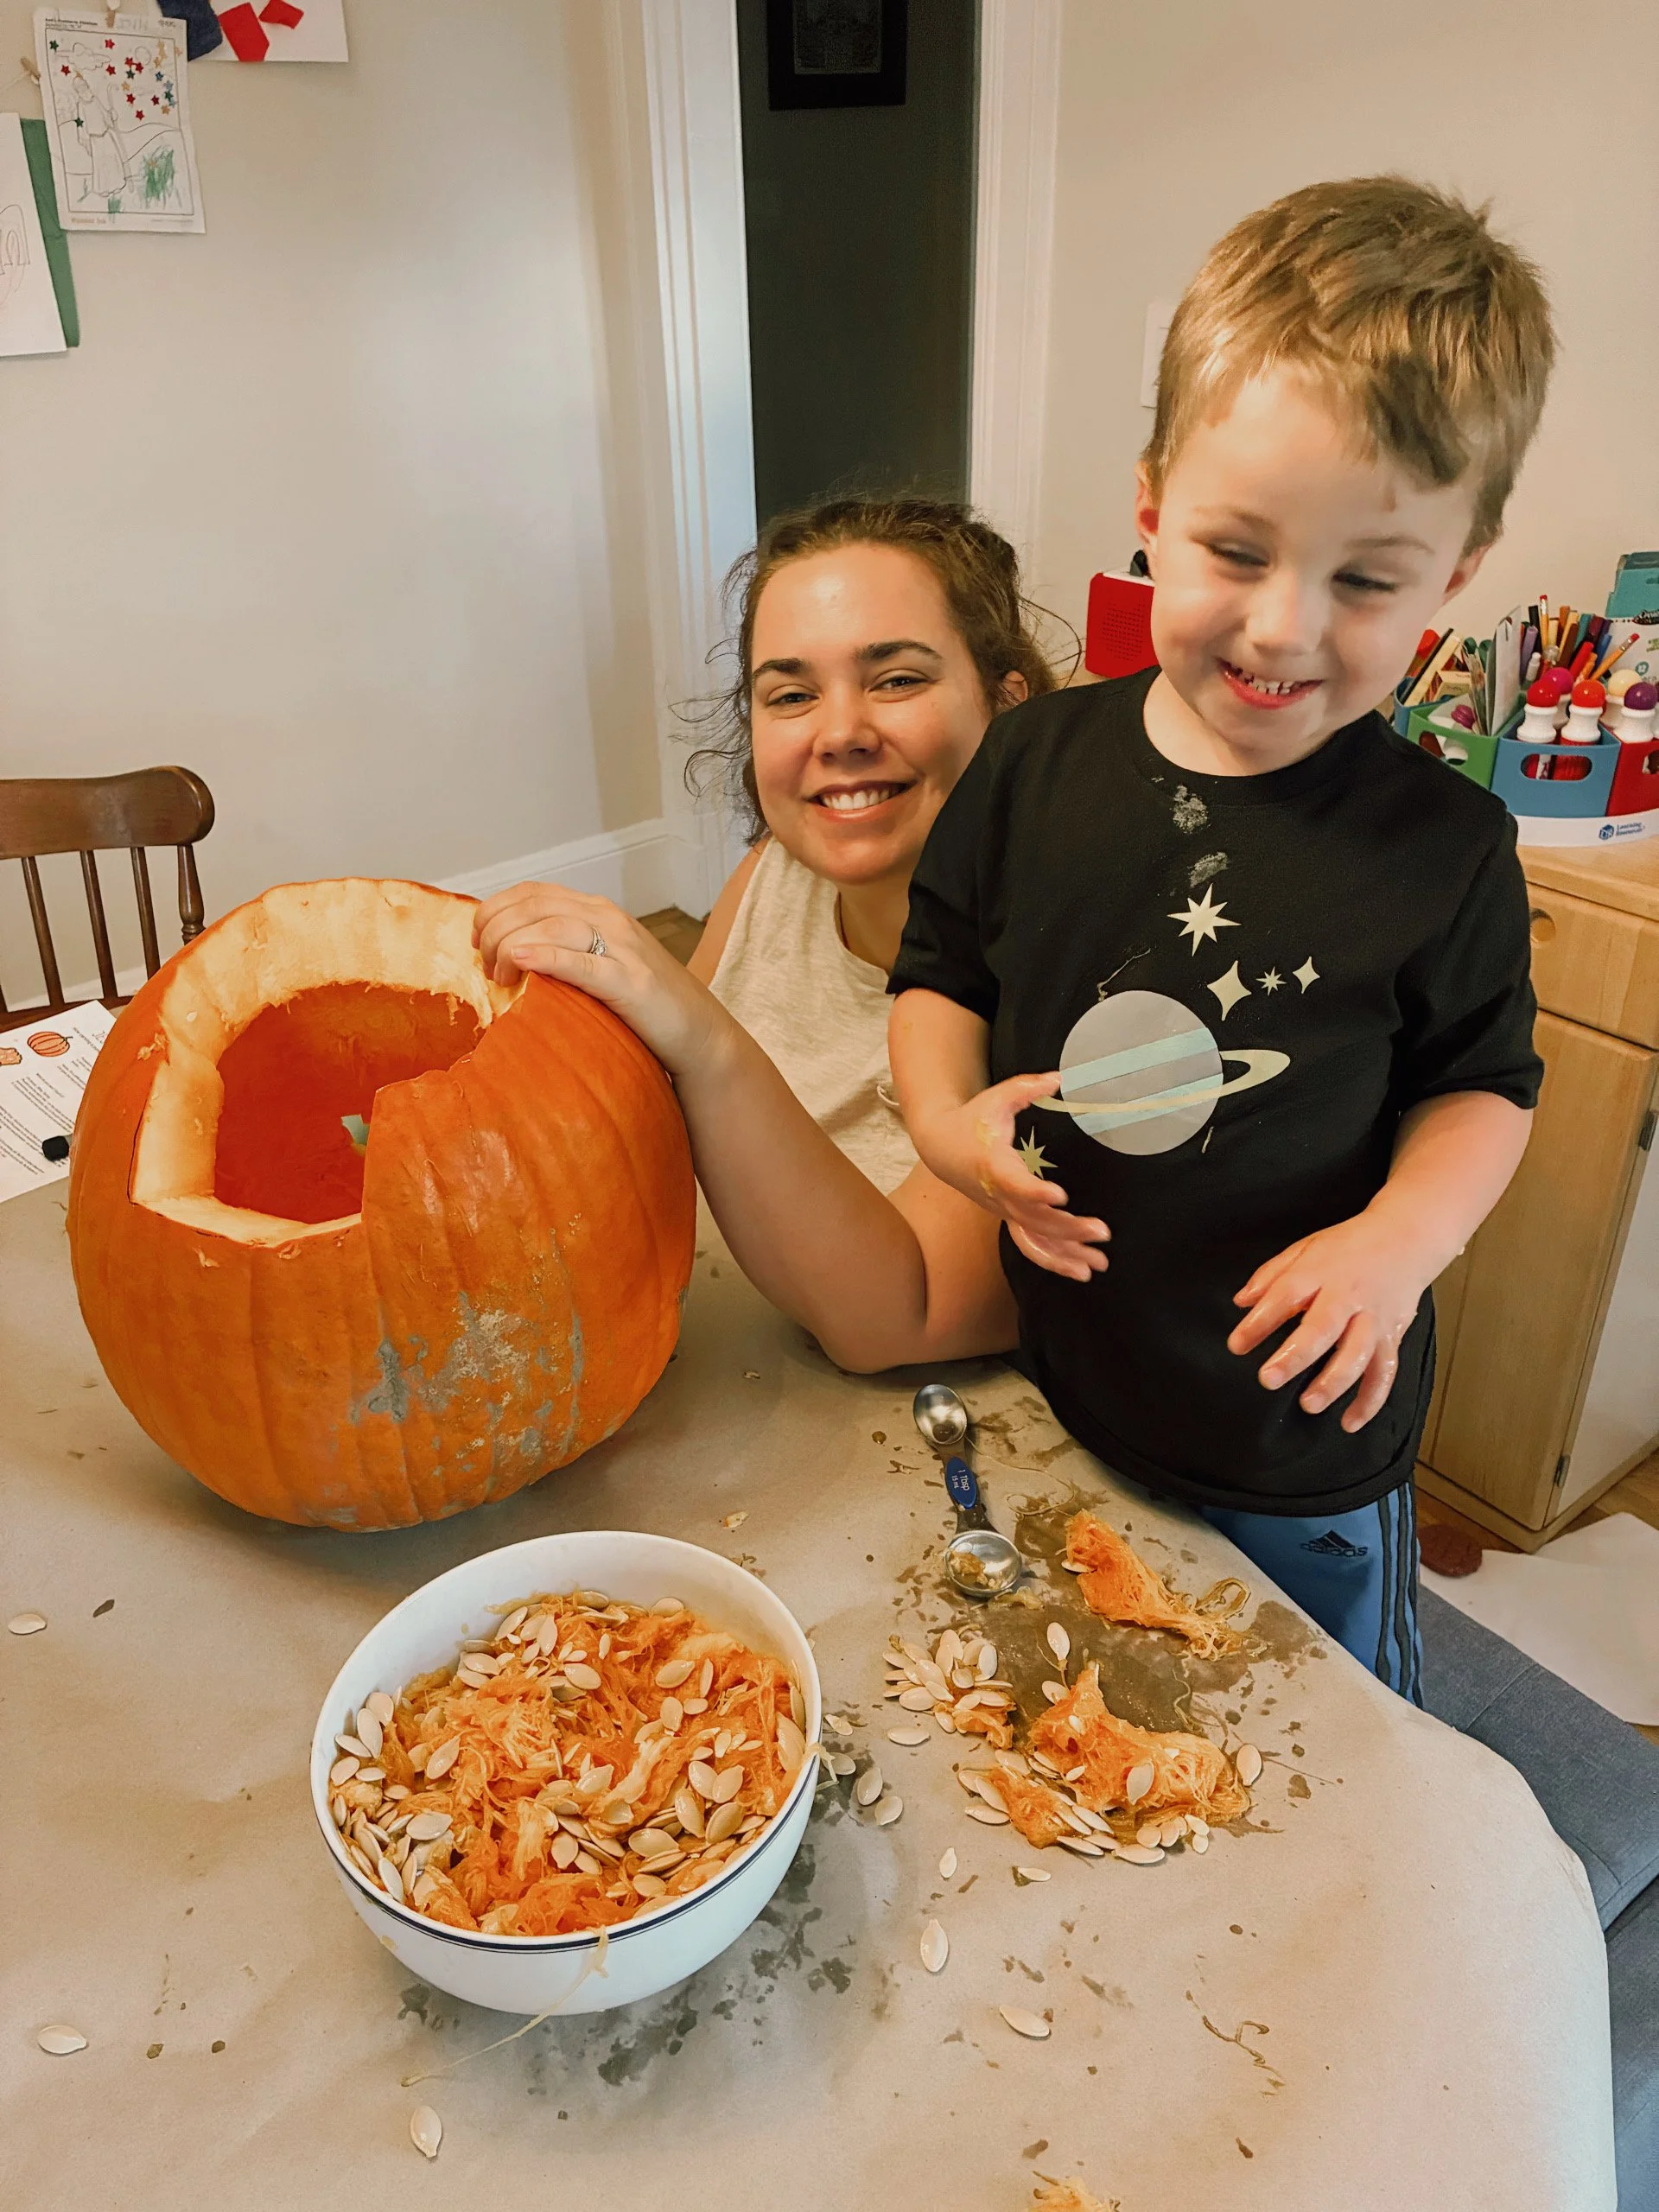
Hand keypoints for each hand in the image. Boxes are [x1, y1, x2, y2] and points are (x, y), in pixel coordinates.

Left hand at [472, 883, 725, 1076]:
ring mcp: (621, 947)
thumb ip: (565, 952)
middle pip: (533, 905)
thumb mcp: (600, 965)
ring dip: (511, 945)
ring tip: (499, 974)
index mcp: (598, 911)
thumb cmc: (644, 1005)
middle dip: (496, 930)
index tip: (477, 940)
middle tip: (486, 966)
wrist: (698, 1033)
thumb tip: (510, 958)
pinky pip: (579, 960)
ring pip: (550, 925)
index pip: (533, 892)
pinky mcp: (629, 980)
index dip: (495, 909)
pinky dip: (545, 955)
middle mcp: (608, 918)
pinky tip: (520, 959)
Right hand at [911, 1073, 1108, 1283]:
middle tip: (1102, 1232)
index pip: (1014, 1183)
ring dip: (1066, 1255)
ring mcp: (1003, 1210)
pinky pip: (1031, 1244)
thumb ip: (1026, 1088)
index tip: (1061, 1196)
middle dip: (1068, 1229)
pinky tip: (1081, 1268)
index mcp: (993, 1165)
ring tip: (1098, 1263)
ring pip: (1033, 1239)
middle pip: (1032, 1220)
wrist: (941, 1146)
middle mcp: (998, 1195)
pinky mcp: (1008, 1217)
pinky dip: (1055, 1259)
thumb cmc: (972, 1119)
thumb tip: (1059, 1078)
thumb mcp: (996, 1097)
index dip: (1035, 1192)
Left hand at [1227, 1209, 1434, 1431]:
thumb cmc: (1350, 1246)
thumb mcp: (1306, 1248)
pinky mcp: (1391, 1336)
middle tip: (1268, 1379)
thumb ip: (1271, 1274)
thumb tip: (1241, 1301)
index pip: (1285, 1295)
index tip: (1237, 1345)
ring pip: (1358, 1354)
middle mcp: (1348, 1296)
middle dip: (1295, 1357)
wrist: (1405, 1238)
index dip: (1259, 1322)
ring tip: (1309, 1404)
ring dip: (1334, 1383)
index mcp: (1321, 1272)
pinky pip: (1384, 1373)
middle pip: (1323, 1328)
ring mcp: (1373, 1319)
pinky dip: (1370, 1401)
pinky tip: (1350, 1421)